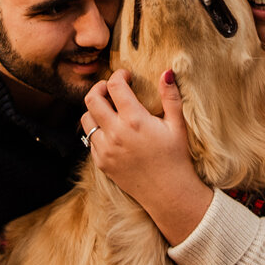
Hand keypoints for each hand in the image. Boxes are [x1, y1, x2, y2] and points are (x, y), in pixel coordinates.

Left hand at [83, 69, 213, 243]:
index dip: (118, 75)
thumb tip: (166, 72)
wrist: (168, 193)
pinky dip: (98, 131)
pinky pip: (90, 140)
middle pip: (91, 99)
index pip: (114, 86)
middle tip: (111, 89)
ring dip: (95, 110)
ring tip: (110, 110)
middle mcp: (115, 133)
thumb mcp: (178, 125)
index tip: (126, 76)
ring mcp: (105, 149)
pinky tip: (113, 133)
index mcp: (135, 120)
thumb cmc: (176, 157)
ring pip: (86, 119)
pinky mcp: (101, 162)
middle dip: (99, 88)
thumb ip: (170, 97)